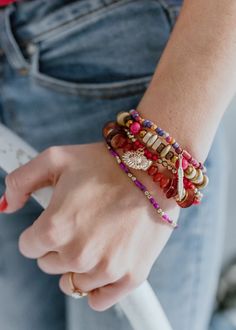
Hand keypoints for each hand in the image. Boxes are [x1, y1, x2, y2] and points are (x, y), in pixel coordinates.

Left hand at [3, 143, 178, 310]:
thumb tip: (7, 204)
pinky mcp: (129, 276)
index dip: (42, 230)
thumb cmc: (109, 163)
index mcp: (55, 228)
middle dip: (60, 245)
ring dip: (80, 262)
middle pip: (50, 263)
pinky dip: (98, 286)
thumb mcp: (58, 158)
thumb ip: (22, 180)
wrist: (155, 170)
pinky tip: (105, 261)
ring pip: (73, 281)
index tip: (59, 220)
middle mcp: (78, 253)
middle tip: (83, 221)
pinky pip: (99, 299)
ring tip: (99, 235)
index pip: (28, 246)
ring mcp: (106, 268)